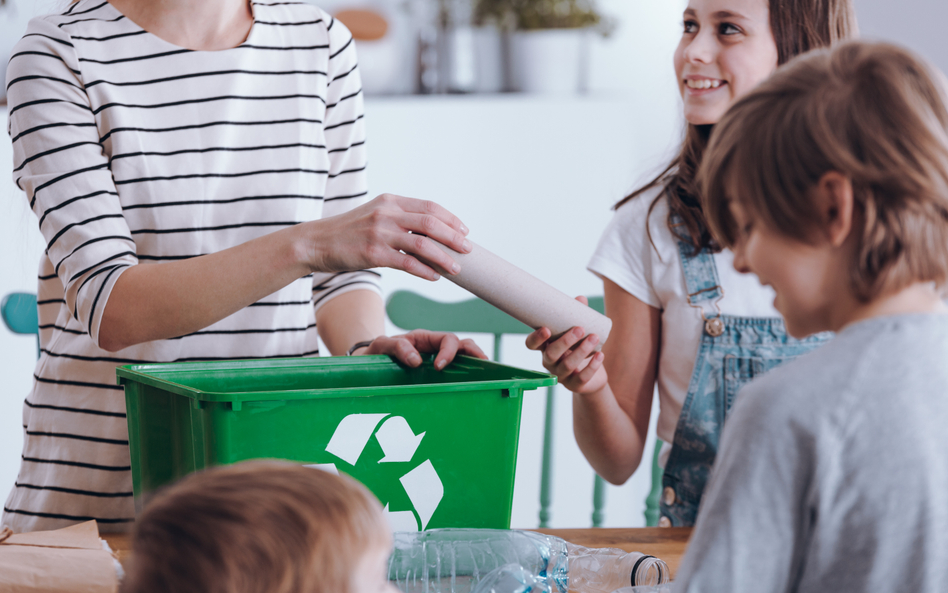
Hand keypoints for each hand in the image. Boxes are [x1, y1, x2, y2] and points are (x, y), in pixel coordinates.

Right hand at [312, 194, 471, 280]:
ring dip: (444, 257)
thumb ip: (398, 219)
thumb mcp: (374, 215)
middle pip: (431, 223)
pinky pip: (407, 263)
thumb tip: (428, 234)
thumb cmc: (348, 232)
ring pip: (423, 244)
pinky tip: (435, 277)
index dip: (451, 219)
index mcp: (390, 201)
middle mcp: (387, 214)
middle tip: (468, 249)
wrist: (315, 242)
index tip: (464, 231)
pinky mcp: (373, 254)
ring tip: (456, 267)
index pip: (429, 206)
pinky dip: (425, 271)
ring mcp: (380, 233)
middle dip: (454, 237)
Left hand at [358, 329, 487, 368]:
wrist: (366, 366)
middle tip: (481, 364)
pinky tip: (473, 386)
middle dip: (474, 352)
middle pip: (462, 345)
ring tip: (486, 373)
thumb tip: (417, 360)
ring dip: (475, 362)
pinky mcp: (435, 376)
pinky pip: (455, 373)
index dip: (449, 351)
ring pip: (463, 358)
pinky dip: (466, 376)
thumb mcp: (381, 345)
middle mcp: (434, 349)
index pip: (447, 339)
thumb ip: (397, 347)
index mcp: (424, 339)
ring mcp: (436, 362)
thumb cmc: (375, 354)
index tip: (440, 367)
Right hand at [525, 297, 607, 393]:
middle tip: (580, 329)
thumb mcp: (576, 333)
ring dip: (581, 350)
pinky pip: (582, 377)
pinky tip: (600, 355)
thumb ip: (577, 316)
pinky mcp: (575, 385)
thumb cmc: (579, 349)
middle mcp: (549, 362)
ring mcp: (561, 375)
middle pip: (551, 354)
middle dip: (565, 341)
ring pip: (568, 365)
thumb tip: (580, 299)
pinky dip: (592, 366)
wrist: (592, 376)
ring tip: (594, 337)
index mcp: (545, 347)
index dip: (536, 338)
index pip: (531, 345)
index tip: (546, 329)